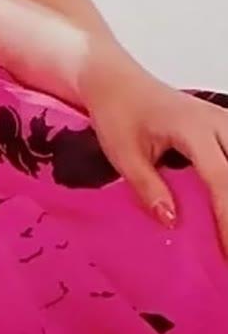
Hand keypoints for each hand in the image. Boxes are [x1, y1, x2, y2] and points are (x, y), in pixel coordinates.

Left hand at [80, 43, 227, 256]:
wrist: (115, 81)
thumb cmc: (117, 114)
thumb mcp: (124, 154)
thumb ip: (148, 188)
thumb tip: (173, 222)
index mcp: (191, 128)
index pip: (221, 178)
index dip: (227, 218)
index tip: (227, 252)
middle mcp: (216, 121)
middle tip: (227, 250)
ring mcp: (223, 121)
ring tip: (226, 233)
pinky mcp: (223, 125)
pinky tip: (225, 206)